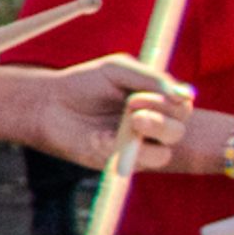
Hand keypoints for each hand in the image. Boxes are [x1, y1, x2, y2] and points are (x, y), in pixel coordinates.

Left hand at [15, 56, 192, 171]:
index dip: (177, 100)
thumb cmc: (84, 84)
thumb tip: (185, 93)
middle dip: (163, 117)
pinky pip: (138, 164)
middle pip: (179, 129)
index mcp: (154, 103)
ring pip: (165, 153)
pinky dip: (134, 152)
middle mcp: (149, 127)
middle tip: (134, 107)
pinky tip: (111, 136)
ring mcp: (135, 147)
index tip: (161, 92)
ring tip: (131, 119)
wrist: (48, 104)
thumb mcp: (117, 70)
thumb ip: (150, 78)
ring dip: (154, 134)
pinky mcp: (119, 162)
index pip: (182, 106)